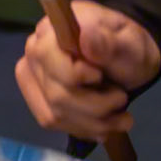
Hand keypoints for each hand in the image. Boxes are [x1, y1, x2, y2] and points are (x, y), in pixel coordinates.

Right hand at [15, 1, 160, 141]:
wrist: (125, 59)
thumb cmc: (125, 47)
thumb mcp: (127, 42)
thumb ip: (108, 42)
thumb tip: (87, 40)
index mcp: (49, 31)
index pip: (45, 56)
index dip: (75, 74)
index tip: (101, 76)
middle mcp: (33, 54)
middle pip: (54, 94)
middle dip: (96, 107)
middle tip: (121, 99)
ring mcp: (34, 78)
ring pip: (55, 114)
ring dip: (95, 124)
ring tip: (121, 118)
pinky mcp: (39, 99)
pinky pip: (53, 122)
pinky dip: (84, 129)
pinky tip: (104, 124)